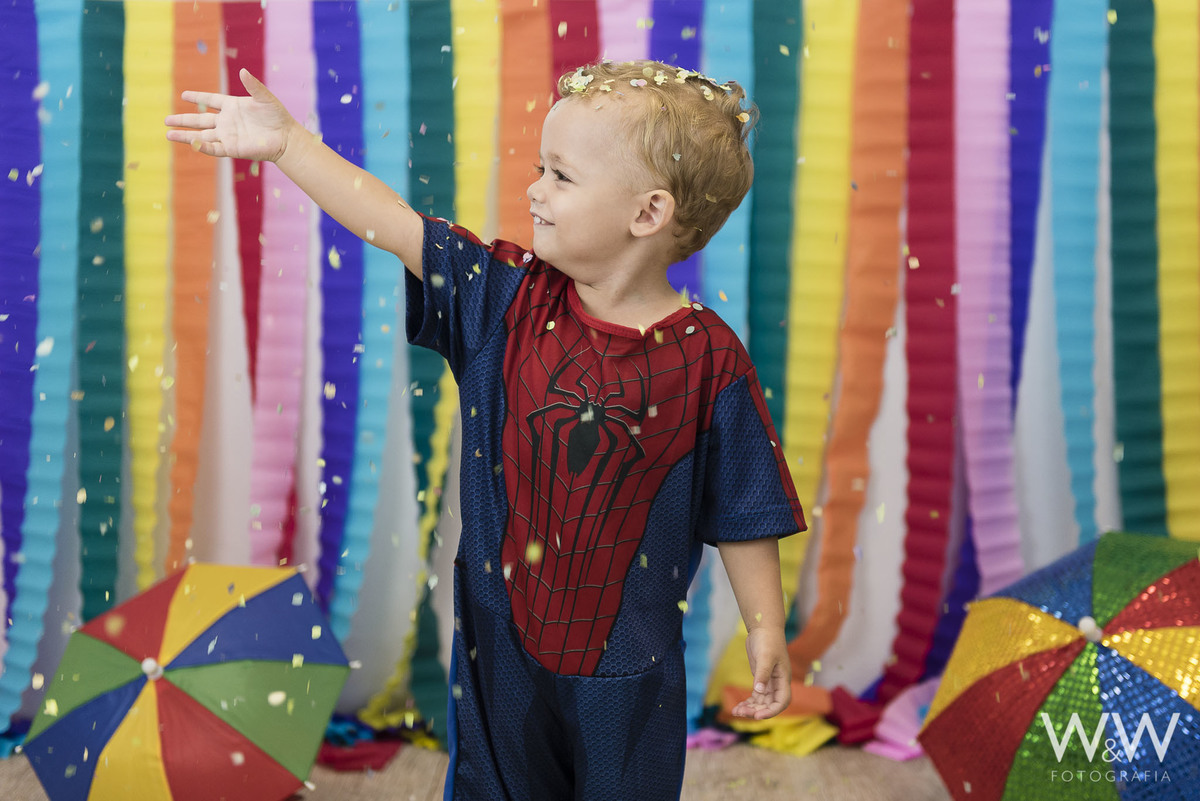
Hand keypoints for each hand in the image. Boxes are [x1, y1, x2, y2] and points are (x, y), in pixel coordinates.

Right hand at [165, 69, 295, 161]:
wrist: (286, 137)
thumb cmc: (277, 116)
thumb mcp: (264, 98)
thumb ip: (253, 85)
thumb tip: (243, 72)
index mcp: (232, 107)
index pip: (210, 100)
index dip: (198, 97)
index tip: (184, 94)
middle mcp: (227, 122)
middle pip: (200, 120)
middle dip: (183, 120)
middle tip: (166, 120)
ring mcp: (228, 136)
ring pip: (202, 135)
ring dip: (186, 135)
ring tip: (168, 134)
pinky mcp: (233, 148)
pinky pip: (214, 147)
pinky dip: (202, 145)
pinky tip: (191, 142)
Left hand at [730, 626, 790, 719]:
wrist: (763, 629)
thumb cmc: (768, 640)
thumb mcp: (765, 656)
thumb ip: (762, 673)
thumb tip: (758, 691)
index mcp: (783, 679)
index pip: (782, 701)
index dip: (771, 711)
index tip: (757, 715)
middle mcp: (777, 684)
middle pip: (769, 704)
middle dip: (756, 711)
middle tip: (740, 712)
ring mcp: (769, 682)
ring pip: (761, 702)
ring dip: (750, 708)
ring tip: (736, 711)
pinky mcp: (760, 679)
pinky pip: (756, 696)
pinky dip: (748, 702)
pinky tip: (738, 707)